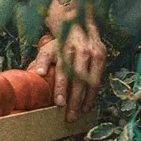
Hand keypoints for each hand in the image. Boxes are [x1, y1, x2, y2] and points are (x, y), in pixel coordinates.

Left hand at [24, 0, 105, 120]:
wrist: (79, 24)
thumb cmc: (61, 42)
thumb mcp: (49, 48)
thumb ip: (42, 60)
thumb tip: (37, 73)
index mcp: (66, 48)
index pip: (64, 72)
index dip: (61, 88)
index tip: (59, 104)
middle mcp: (82, 50)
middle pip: (79, 79)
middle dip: (74, 100)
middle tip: (69, 117)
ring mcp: (95, 53)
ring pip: (91, 81)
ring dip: (86, 100)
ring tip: (79, 114)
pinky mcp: (102, 56)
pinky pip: (99, 79)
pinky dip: (93, 94)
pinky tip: (88, 106)